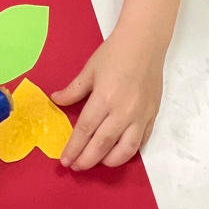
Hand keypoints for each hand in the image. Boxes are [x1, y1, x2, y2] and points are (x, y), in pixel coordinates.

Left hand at [52, 32, 163, 169]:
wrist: (145, 42)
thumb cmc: (115, 53)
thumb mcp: (89, 70)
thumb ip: (73, 91)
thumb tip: (56, 100)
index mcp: (104, 99)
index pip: (85, 131)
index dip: (74, 148)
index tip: (65, 160)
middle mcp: (123, 111)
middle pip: (102, 145)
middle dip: (87, 159)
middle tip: (76, 166)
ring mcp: (140, 116)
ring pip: (125, 150)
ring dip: (109, 161)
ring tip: (97, 161)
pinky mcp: (152, 115)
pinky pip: (141, 141)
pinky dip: (129, 151)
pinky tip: (118, 151)